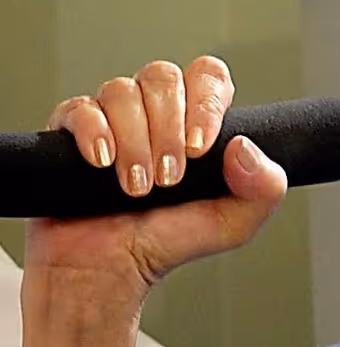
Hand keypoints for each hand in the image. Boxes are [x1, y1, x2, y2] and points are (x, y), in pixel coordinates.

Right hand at [29, 58, 284, 311]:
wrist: (108, 270)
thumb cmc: (166, 242)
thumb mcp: (233, 223)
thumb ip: (263, 188)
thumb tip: (244, 146)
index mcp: (194, 121)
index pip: (207, 76)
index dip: (206, 102)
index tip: (201, 148)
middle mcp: (153, 113)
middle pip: (163, 77)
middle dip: (168, 130)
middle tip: (169, 178)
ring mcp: (110, 119)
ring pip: (121, 91)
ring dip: (134, 141)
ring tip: (137, 187)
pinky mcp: (68, 133)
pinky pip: (79, 108)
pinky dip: (94, 133)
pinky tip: (103, 163)